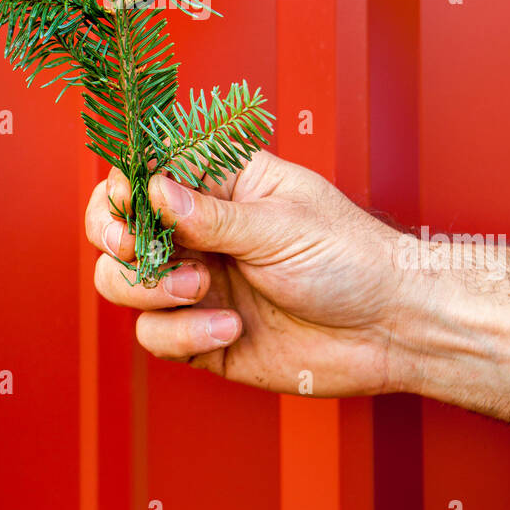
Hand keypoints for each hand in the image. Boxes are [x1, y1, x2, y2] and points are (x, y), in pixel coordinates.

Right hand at [84, 150, 409, 396]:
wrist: (393, 329)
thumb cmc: (352, 258)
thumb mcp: (282, 226)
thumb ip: (211, 215)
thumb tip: (152, 190)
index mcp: (220, 187)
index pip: (147, 173)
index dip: (123, 185)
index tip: (126, 200)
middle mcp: (200, 233)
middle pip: (117, 228)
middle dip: (117, 238)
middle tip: (140, 248)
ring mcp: (198, 285)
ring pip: (123, 282)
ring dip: (150, 287)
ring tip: (199, 289)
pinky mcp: (201, 337)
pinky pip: (156, 334)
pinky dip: (182, 334)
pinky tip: (229, 329)